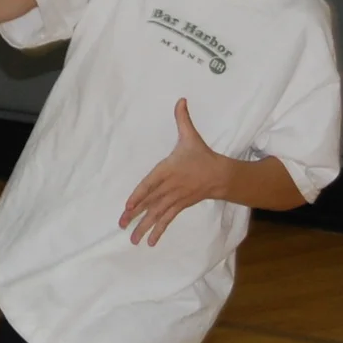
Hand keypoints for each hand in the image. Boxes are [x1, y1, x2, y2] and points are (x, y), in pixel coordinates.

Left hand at [119, 100, 229, 246]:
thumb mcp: (190, 136)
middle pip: (151, 202)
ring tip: (133, 240)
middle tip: (121, 225)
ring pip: (158, 214)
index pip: (150, 184)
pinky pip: (167, 219)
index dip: (139, 195)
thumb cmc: (201, 155)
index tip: (128, 205)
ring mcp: (175, 198)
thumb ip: (182, 119)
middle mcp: (170, 187)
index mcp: (168, 170)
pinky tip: (150, 242)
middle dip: (136, 215)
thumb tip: (181, 100)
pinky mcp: (180, 206)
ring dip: (145, 227)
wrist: (221, 175)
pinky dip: (159, 230)